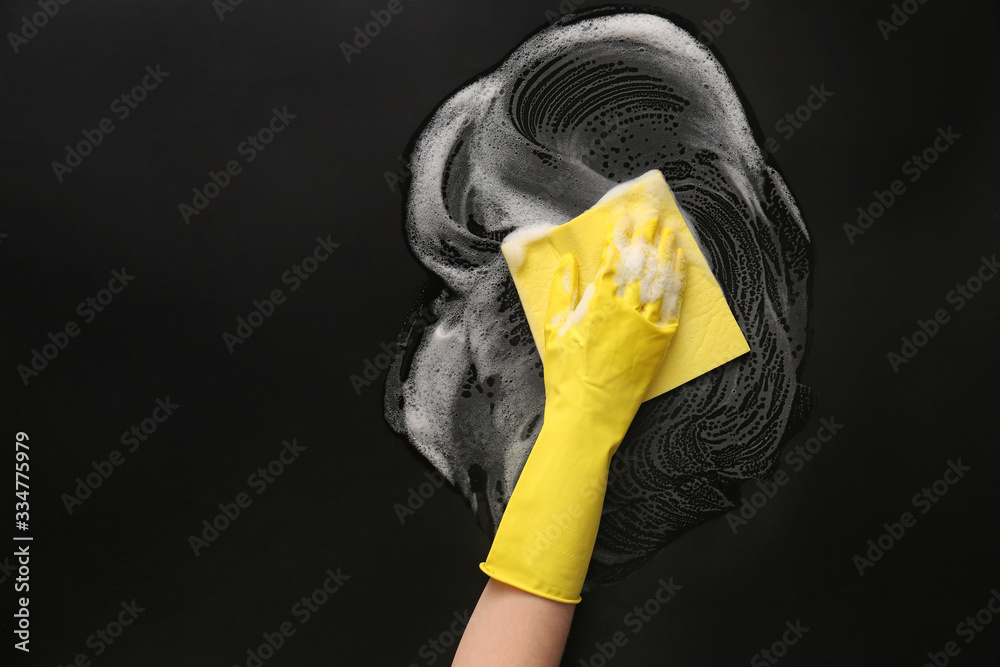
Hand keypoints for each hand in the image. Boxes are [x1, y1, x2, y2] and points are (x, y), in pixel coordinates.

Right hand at [543, 212, 686, 439]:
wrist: (589, 415)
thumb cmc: (566, 375)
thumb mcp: (554, 330)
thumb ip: (562, 292)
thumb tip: (568, 262)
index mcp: (598, 303)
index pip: (614, 259)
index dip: (621, 236)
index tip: (625, 218)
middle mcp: (626, 309)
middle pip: (642, 264)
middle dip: (648, 237)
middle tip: (653, 216)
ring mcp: (647, 326)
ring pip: (662, 281)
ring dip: (667, 254)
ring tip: (671, 233)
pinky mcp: (661, 343)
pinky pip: (674, 306)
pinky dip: (678, 283)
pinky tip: (681, 266)